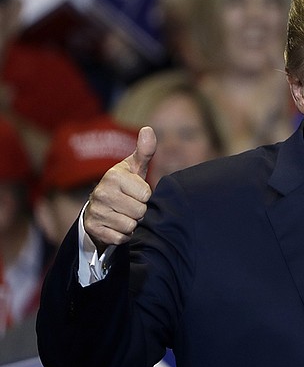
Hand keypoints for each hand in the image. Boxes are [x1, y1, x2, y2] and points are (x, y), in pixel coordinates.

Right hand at [84, 127, 156, 251]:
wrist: (100, 207)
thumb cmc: (124, 185)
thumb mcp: (134, 168)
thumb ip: (144, 151)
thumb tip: (148, 129)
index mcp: (113, 176)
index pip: (146, 194)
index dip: (145, 196)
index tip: (136, 192)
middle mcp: (100, 193)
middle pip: (140, 211)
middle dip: (139, 211)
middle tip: (130, 205)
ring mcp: (95, 212)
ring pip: (130, 226)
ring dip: (132, 223)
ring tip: (123, 214)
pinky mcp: (93, 229)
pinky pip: (120, 238)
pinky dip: (123, 235)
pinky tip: (116, 225)